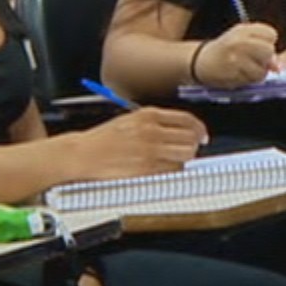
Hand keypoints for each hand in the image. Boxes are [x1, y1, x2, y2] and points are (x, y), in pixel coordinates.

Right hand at [78, 105, 207, 179]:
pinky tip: (162, 168)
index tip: (202, 135)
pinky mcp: (146, 169)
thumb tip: (182, 130)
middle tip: (188, 149)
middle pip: (190, 139)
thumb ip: (156, 122)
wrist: (83, 154)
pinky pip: (172, 170)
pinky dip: (172, 170)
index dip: (199, 129)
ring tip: (173, 159)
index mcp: (148, 115)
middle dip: (193, 145)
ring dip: (183, 159)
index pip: (187, 120)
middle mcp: (151, 131)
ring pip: (185, 156)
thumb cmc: (104, 139)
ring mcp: (150, 151)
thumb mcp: (130, 119)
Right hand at [193, 21, 279, 88]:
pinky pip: (252, 80)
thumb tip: (277, 66)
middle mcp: (239, 42)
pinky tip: (240, 74)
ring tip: (246, 68)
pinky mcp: (233, 74)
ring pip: (262, 70)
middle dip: (265, 58)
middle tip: (254, 59)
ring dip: (258, 72)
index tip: (259, 45)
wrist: (202, 61)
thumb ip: (262, 46)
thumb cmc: (226, 50)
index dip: (268, 42)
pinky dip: (249, 80)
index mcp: (242, 30)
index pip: (271, 34)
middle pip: (269, 51)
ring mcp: (236, 59)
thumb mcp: (242, 39)